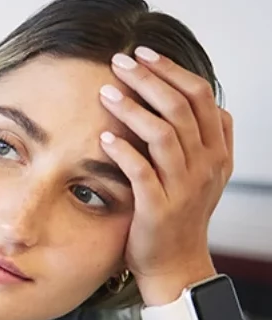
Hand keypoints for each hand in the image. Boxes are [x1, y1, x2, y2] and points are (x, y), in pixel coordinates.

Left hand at [98, 47, 232, 304]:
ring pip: (164, 134)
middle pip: (181, 107)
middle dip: (150, 78)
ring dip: (133, 108)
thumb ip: (210, 140)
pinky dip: (123, 150)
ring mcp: (183, 187)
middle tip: (120, 61)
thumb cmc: (181, 217)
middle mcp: (205, 165)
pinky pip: (142, 171)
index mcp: (217, 151)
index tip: (145, 54)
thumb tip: (209, 103)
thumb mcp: (206, 176)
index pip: (200, 96)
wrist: (176, 265)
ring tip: (106, 91)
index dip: (172, 70)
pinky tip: (104, 136)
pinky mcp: (158, 208)